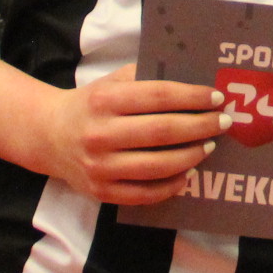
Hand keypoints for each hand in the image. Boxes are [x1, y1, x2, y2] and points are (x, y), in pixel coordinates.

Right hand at [30, 63, 228, 204]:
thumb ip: (145, 78)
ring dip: (191, 156)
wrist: (48, 136)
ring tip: (209, 146)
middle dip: (200, 126)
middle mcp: (100, 134)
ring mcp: (99, 167)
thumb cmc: (90, 104)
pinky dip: (171, 186)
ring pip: (157, 166)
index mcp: (104, 101)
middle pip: (162, 132)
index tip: (217, 97)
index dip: (192, 97)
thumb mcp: (111, 82)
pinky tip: (188, 174)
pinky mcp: (100, 192)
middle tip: (223, 122)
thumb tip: (193, 81)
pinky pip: (144, 194)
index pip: (158, 96)